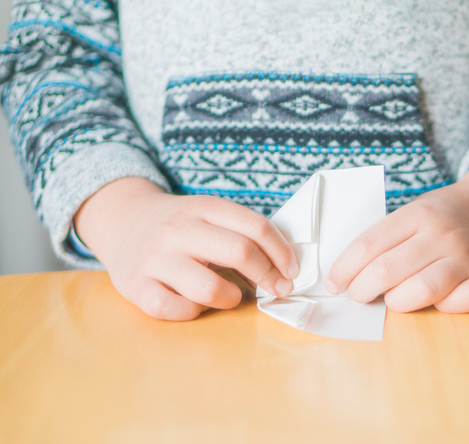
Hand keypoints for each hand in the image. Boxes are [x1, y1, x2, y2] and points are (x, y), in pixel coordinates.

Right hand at [74, 177, 298, 320]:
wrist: (122, 220)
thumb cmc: (179, 225)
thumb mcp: (208, 214)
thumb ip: (241, 232)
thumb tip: (283, 266)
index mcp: (202, 208)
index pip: (255, 226)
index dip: (282, 252)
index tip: (292, 270)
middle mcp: (178, 230)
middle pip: (240, 252)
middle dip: (268, 276)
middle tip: (277, 288)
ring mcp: (154, 259)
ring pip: (210, 289)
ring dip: (231, 298)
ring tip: (230, 295)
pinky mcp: (135, 287)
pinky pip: (174, 310)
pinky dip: (193, 312)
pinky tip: (196, 305)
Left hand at [326, 161, 468, 312]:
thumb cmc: (442, 218)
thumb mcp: (412, 213)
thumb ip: (386, 239)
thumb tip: (346, 276)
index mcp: (418, 214)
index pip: (368, 245)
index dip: (344, 269)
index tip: (334, 284)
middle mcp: (443, 234)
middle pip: (387, 270)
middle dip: (362, 290)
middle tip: (359, 295)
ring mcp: (468, 257)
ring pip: (421, 290)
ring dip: (397, 302)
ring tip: (393, 299)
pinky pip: (461, 303)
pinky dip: (443, 308)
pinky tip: (435, 302)